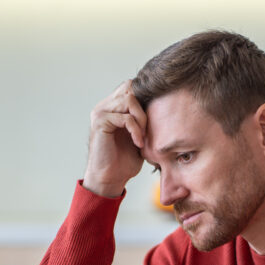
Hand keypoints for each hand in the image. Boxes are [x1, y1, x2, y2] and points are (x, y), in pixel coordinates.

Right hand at [83, 80, 147, 197]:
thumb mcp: (139, 135)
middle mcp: (104, 106)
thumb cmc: (125, 160)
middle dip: (144, 106)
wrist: (110, 179)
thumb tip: (164, 104)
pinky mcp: (100, 122)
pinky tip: (138, 144)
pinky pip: (125, 118)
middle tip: (149, 128)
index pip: (131, 86)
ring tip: (143, 137)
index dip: (145, 97)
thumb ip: (143, 119)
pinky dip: (136, 130)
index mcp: (112, 106)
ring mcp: (100, 112)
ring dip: (141, 118)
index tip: (156, 116)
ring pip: (129, 99)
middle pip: (130, 87)